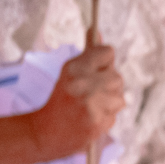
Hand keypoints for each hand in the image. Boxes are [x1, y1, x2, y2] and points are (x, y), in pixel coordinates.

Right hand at [0, 39, 125, 163]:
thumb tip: (96, 31)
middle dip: (108, 85)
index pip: (108, 52)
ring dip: (109, 103)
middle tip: (92, 93)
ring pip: (120, 97)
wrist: (45, 133)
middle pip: (117, 76)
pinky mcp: (98, 122)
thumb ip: (88, 54)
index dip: (104, 61)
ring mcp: (91, 104)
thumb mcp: (69, 73)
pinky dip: (106, 117)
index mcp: (74, 68)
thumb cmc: (60, 100)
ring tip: (91, 107)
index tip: (96, 69)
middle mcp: (83, 83)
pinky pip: (115, 115)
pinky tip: (91, 119)